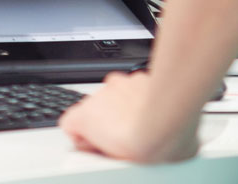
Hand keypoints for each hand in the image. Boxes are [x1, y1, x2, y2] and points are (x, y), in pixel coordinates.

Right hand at [57, 69, 198, 162]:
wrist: (168, 125)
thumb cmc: (142, 145)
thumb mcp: (109, 160)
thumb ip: (96, 148)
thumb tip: (98, 151)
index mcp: (85, 116)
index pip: (69, 123)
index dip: (83, 136)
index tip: (97, 146)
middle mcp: (99, 96)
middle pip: (95, 108)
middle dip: (107, 120)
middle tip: (123, 139)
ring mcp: (120, 85)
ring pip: (115, 96)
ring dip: (124, 107)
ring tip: (141, 126)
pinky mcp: (139, 78)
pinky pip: (134, 87)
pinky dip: (140, 97)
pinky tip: (152, 113)